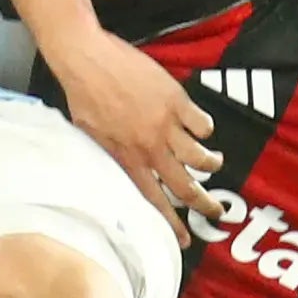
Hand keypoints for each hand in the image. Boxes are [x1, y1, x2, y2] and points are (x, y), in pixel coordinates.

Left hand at [45, 25, 218, 240]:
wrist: (86, 58)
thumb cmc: (82, 94)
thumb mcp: (90, 136)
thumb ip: (112, 155)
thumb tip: (124, 171)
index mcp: (127, 159)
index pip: (153, 200)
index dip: (171, 223)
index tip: (184, 238)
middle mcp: (150, 147)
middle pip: (185, 186)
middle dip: (204, 203)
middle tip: (215, 211)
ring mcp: (166, 124)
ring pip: (199, 157)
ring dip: (210, 164)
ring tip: (214, 164)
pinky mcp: (176, 100)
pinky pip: (203, 124)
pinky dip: (206, 129)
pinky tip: (203, 128)